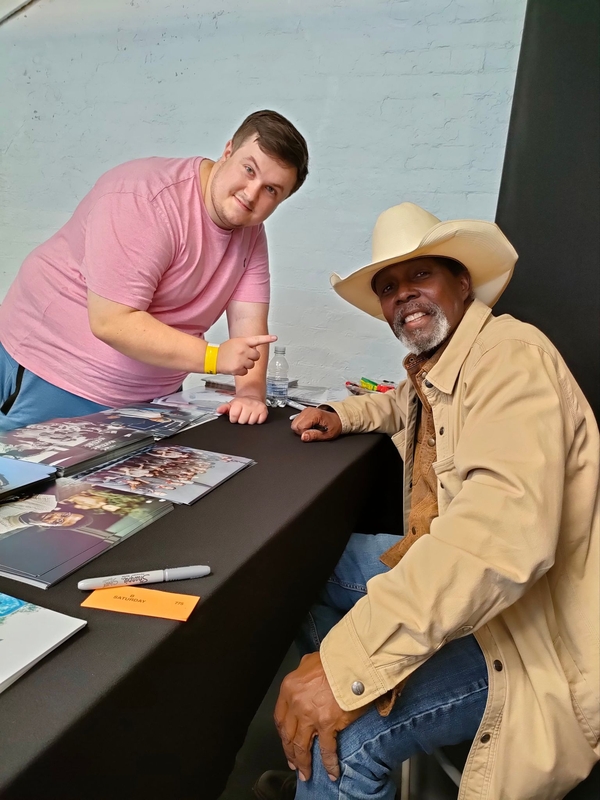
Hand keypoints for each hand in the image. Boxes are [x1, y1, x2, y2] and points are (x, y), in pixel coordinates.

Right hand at [216, 335, 276, 375]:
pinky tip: (235, 367)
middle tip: (243, 357)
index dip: (267, 338)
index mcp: (243, 341)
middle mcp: (243, 350)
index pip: (257, 339)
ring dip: (246, 365)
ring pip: (252, 365)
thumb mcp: (235, 342)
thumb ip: (246, 344)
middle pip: (257, 356)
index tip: (275, 338)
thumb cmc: (223, 351)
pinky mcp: (238, 368)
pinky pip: (246, 372)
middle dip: (252, 357)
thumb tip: (255, 349)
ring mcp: (241, 359)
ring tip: (237, 361)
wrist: (212, 358)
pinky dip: (241, 371)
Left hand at [217, 395, 267, 424]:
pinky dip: (257, 420)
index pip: (234, 417)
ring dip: (249, 421)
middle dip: (241, 420)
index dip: (233, 419)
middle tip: (242, 415)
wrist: (252, 396)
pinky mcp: (264, 410)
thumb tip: (218, 410)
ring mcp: (257, 407)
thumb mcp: (231, 404)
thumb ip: (224, 408)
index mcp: (239, 403)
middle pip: (242, 421)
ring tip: (248, 415)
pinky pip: (260, 421)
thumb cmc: (241, 403)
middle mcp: (248, 404)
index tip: (235, 416)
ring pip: (251, 423)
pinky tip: (254, 416)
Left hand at [274, 652, 367, 781]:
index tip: (286, 742)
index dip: (282, 734)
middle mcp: (296, 704)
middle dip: (290, 752)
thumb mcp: (310, 661)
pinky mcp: (327, 724)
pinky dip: (329, 763)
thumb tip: (306, 675)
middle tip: (294, 764)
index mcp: (289, 689)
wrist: (350, 661)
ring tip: (306, 773)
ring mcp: (310, 716)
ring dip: (303, 762)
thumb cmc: (333, 659)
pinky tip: (331, 772)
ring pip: (302, 746)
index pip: (280, 718)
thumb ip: (303, 672)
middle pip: (288, 735)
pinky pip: (326, 749)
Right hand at [291, 407, 342, 441]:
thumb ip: (314, 436)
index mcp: (315, 415)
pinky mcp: (305, 411)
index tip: (311, 434)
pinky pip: (296, 420)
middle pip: (295, 424)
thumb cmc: (334, 426)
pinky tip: (308, 425)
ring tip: (310, 429)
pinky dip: (300, 424)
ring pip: (294, 422)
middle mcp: (309, 411)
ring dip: (300, 428)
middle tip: (311, 432)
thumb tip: (303, 437)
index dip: (304, 433)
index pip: (300, 427)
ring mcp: (306, 410)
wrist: (338, 419)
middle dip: (301, 431)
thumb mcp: (327, 434)